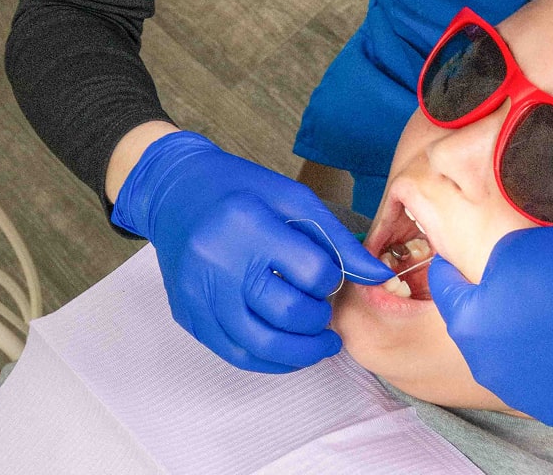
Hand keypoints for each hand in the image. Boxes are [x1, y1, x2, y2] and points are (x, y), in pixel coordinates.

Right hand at [112, 131, 393, 372]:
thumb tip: (379, 277)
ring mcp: (199, 294)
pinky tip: (289, 349)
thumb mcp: (292, 199)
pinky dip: (270, 360)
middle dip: (319, 318)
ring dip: (302, 351)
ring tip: (320, 341)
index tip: (328, 274)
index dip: (331, 279)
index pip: (312, 272)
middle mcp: (219, 263)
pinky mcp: (189, 316)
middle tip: (324, 309)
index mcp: (248, 224)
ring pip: (262, 345)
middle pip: (288, 313)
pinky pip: (235, 354)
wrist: (173, 192)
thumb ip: (336, 240)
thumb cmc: (238, 191)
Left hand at [428, 192, 552, 424]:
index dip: (452, 269)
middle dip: (482, 310)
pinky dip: (546, 364)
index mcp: (466, 326)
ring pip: (507, 360)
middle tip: (504, 290)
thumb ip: (476, 266)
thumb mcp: (507, 249)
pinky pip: (541, 381)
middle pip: (474, 331)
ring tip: (539, 316)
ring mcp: (522, 392)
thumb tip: (468, 273)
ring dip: (513, 341)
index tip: (459, 260)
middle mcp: (487, 368)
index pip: (445, 289)